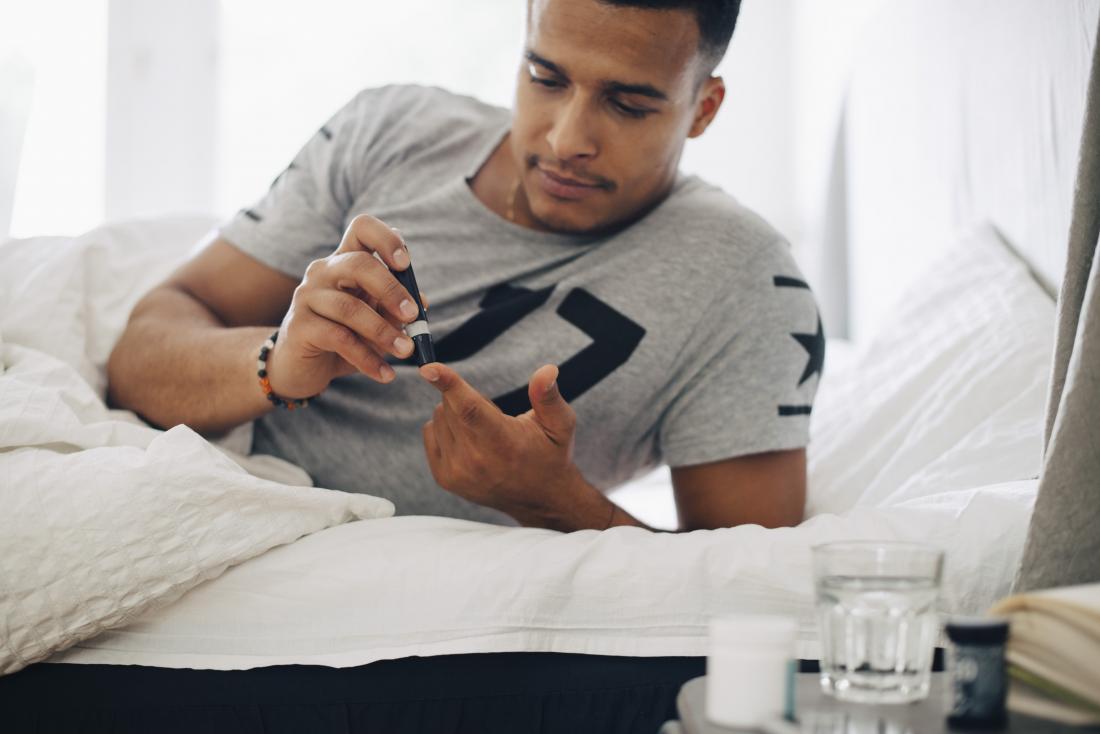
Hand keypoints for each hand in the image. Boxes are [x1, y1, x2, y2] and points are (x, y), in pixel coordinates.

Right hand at [264, 214, 421, 398]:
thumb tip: (422, 303)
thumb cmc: (343, 337)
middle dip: (391, 289)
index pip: (362, 229)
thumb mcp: (375, 321)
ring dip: (383, 331)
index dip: (386, 239)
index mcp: (345, 261)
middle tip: (413, 316)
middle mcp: (323, 272)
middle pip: (358, 264)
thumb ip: (396, 309)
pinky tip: (385, 374)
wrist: (300, 367)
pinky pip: (338, 339)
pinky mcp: (299, 327)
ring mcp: (307, 297)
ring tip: (405, 351)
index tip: (406, 263)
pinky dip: (367, 358)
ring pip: (349, 307)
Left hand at [419, 362, 582, 521]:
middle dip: (465, 396)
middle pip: (450, 406)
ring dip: (455, 412)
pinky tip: (468, 439)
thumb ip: (548, 396)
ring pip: (438, 416)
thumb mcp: (560, 425)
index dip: (448, 385)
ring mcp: (456, 471)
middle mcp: (476, 460)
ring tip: (483, 431)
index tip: (428, 368)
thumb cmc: (551, 455)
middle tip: (493, 415)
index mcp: (503, 443)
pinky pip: (430, 432)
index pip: (469, 408)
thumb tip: (547, 370)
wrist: (540, 499)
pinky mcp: (444, 478)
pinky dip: (444, 427)